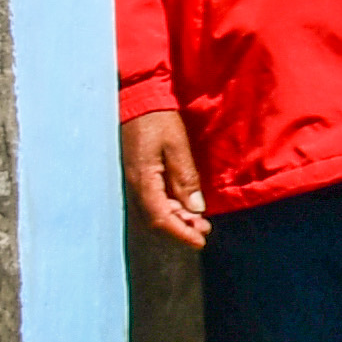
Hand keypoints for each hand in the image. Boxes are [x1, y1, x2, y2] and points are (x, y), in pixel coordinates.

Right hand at [123, 109, 210, 245]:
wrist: (138, 100)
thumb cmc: (158, 120)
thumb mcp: (176, 146)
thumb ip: (185, 178)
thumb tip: (196, 209)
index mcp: (143, 180)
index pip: (161, 218)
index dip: (180, 233)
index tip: (200, 242)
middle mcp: (136, 186)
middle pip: (157, 218)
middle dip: (181, 228)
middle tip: (206, 231)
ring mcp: (136, 181)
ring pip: (156, 210)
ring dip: (178, 218)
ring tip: (201, 222)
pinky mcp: (140, 175)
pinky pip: (155, 199)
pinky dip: (172, 206)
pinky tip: (187, 205)